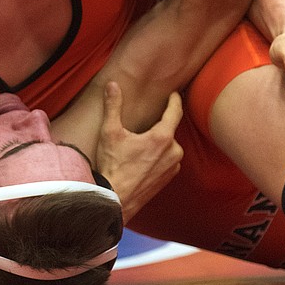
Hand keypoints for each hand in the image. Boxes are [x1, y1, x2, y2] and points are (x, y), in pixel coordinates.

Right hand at [96, 82, 182, 221]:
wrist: (115, 199)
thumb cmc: (113, 166)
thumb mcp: (110, 132)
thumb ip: (113, 106)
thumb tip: (112, 85)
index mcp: (162, 137)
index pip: (174, 112)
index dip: (174, 100)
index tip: (173, 94)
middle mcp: (173, 151)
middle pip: (168, 130)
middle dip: (157, 127)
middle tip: (142, 128)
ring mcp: (173, 166)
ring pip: (168, 146)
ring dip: (157, 143)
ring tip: (139, 146)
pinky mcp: (169, 178)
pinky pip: (167, 160)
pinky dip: (157, 157)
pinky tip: (142, 160)